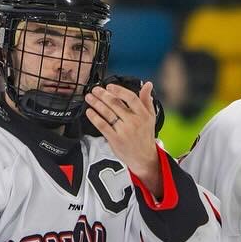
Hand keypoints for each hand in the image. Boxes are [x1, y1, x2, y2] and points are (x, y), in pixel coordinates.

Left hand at [84, 80, 162, 196]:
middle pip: (116, 104)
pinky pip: (102, 126)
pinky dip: (95, 118)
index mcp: (143, 114)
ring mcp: (124, 131)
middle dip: (103, 95)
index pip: (131, 98)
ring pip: (107, 113)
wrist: (144, 157)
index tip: (109, 86)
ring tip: (89, 98)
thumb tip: (148, 84)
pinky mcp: (115, 139)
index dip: (119, 90)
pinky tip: (89, 112)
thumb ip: (147, 100)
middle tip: (95, 90)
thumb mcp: (151, 117)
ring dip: (96, 104)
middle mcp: (133, 122)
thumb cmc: (145, 135)